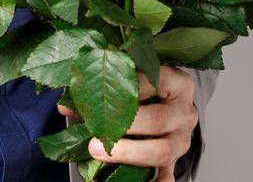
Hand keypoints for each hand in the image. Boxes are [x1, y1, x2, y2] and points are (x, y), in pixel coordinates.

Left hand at [57, 63, 197, 180]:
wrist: (172, 107)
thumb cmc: (147, 90)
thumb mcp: (133, 79)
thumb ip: (106, 85)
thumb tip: (67, 105)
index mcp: (178, 84)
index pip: (155, 81)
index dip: (126, 85)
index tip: (100, 88)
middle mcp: (185, 112)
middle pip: (158, 119)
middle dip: (124, 125)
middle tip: (96, 129)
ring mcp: (182, 139)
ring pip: (161, 151)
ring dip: (128, 153)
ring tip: (97, 150)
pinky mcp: (175, 161)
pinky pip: (166, 177)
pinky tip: (136, 181)